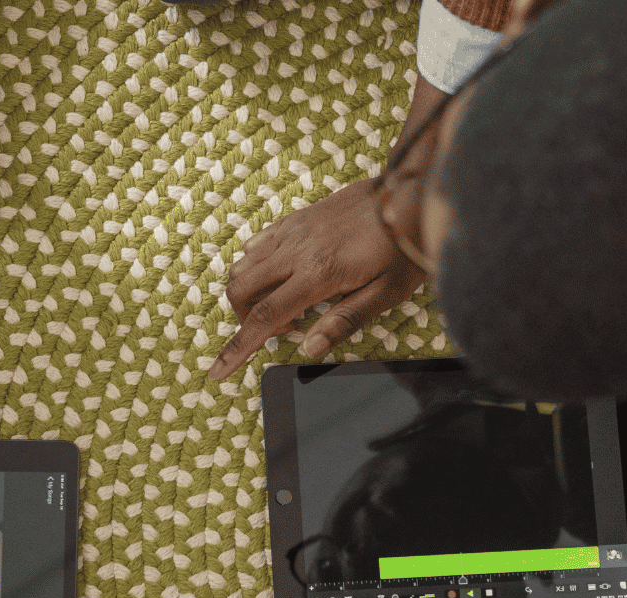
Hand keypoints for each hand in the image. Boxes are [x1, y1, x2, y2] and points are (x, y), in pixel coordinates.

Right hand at [209, 179, 427, 381]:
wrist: (409, 196)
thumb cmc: (402, 248)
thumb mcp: (385, 294)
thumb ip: (344, 321)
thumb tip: (308, 349)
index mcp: (318, 274)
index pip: (265, 318)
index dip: (237, 348)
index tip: (217, 371)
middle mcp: (296, 249)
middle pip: (241, 288)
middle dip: (243, 318)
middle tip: (280, 329)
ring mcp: (292, 230)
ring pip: (243, 264)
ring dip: (250, 292)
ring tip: (288, 302)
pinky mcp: (296, 218)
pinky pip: (257, 242)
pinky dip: (256, 265)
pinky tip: (284, 274)